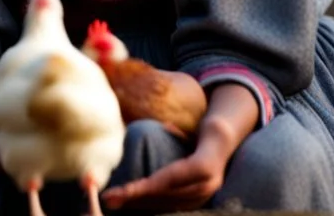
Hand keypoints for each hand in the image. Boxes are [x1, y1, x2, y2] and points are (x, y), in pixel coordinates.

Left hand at [102, 82, 257, 211]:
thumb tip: (166, 127)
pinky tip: (132, 203)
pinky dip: (150, 204)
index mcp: (203, 167)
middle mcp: (205, 186)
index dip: (144, 187)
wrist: (224, 146)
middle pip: (163, 195)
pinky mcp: (197, 203)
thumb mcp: (194, 128)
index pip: (167, 179)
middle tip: (108, 198)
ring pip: (165, 204)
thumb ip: (181, 131)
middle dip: (134, 197)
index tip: (124, 191)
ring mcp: (202, 197)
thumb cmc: (203, 133)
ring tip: (115, 201)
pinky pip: (170, 206)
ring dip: (139, 203)